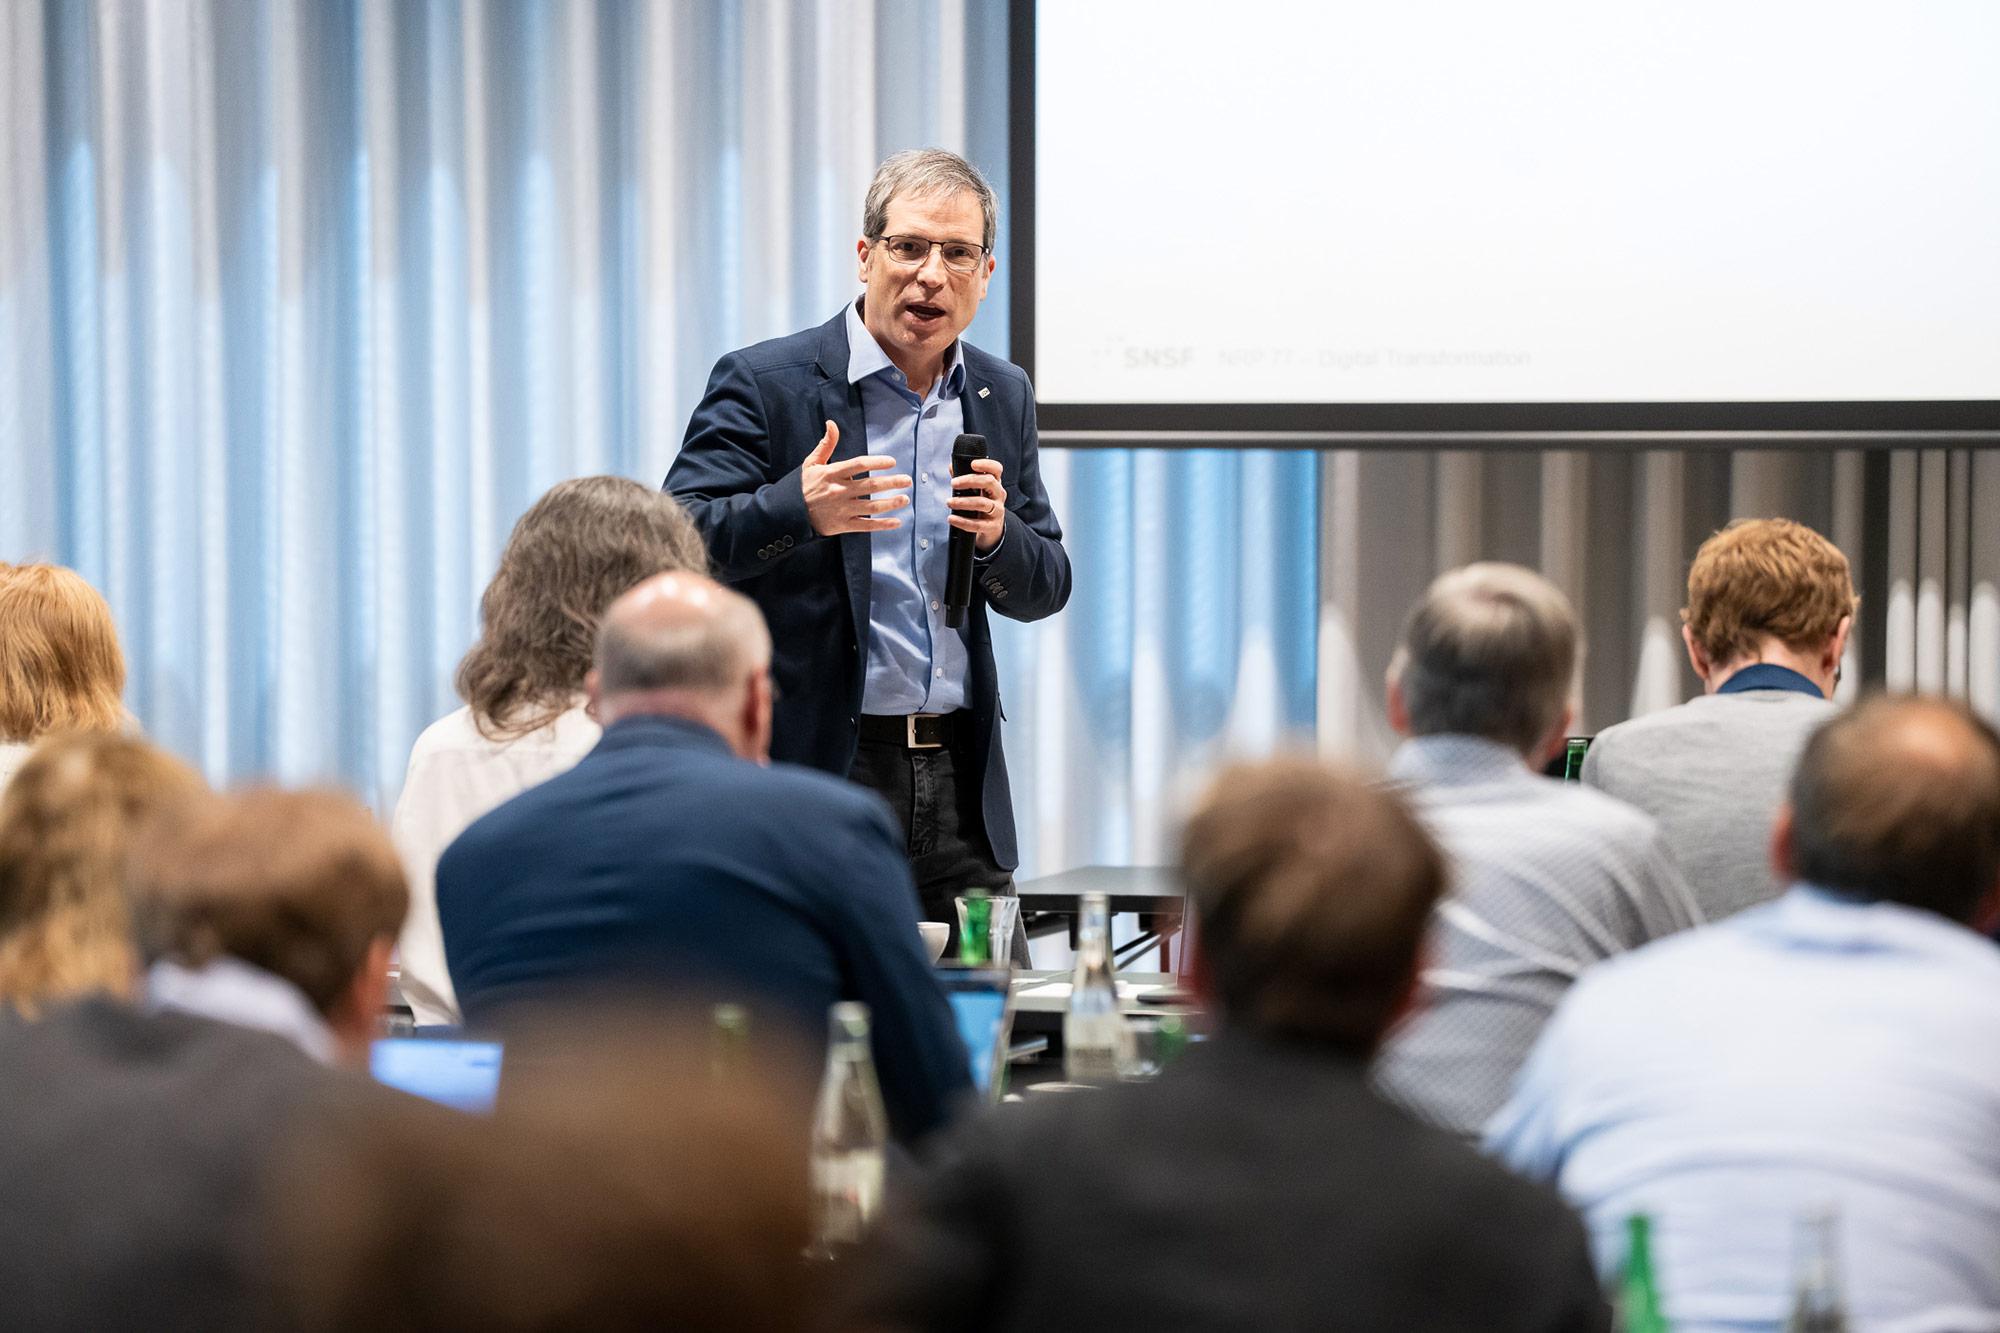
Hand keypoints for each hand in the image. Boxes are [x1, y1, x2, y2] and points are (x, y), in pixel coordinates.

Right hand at [800, 421, 908, 536]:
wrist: (789, 514)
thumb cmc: (803, 486)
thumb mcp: (811, 463)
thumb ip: (826, 445)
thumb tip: (832, 423)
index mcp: (832, 474)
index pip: (858, 465)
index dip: (876, 462)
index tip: (892, 462)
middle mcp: (839, 491)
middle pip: (870, 485)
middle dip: (891, 483)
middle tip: (907, 480)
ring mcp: (842, 509)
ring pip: (872, 506)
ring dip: (891, 503)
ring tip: (905, 499)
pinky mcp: (843, 525)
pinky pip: (866, 525)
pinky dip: (882, 525)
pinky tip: (897, 522)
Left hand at [948, 458, 1007, 551]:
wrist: (991, 528)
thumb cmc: (981, 504)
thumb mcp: (976, 490)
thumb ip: (964, 478)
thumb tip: (952, 467)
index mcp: (995, 483)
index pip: (996, 469)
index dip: (986, 464)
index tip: (972, 464)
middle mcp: (999, 495)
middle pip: (989, 482)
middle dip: (969, 481)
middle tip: (953, 483)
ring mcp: (998, 511)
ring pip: (982, 503)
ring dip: (963, 502)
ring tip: (949, 502)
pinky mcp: (993, 526)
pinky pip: (977, 524)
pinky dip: (962, 521)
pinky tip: (952, 518)